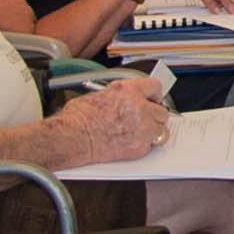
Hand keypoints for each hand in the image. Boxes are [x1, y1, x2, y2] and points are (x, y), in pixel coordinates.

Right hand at [49, 71, 171, 164]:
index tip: (153, 99)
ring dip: (154, 132)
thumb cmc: (76, 118)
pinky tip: (132, 143)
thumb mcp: (97, 95)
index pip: (155, 87)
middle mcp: (139, 108)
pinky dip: (144, 146)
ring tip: (142, 133)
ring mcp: (141, 129)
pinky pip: (151, 146)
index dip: (154, 94)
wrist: (70, 138)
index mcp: (128, 91)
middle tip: (145, 119)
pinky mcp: (138, 147)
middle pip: (162, 111)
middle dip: (154, 115)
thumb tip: (123, 98)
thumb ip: (118, 95)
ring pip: (162, 131)